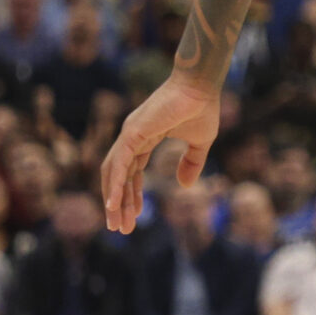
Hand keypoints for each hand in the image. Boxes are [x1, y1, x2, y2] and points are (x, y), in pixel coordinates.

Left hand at [100, 75, 220, 234]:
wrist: (201, 86)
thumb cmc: (202, 108)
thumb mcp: (201, 143)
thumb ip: (192, 163)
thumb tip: (183, 186)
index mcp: (143, 139)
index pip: (132, 172)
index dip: (132, 195)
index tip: (134, 218)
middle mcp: (130, 137)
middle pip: (118, 177)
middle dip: (119, 204)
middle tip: (120, 228)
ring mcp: (129, 134)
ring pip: (114, 173)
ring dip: (114, 200)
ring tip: (116, 223)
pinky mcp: (132, 133)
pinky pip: (119, 164)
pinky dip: (115, 185)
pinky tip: (114, 204)